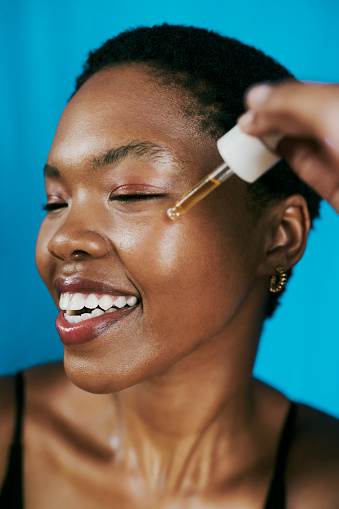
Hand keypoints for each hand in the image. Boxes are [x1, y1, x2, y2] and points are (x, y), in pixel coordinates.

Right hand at [238, 81, 338, 212]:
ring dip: (275, 137)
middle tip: (245, 122)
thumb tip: (256, 97)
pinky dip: (287, 157)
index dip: (279, 95)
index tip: (252, 102)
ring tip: (251, 134)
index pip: (309, 92)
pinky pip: (307, 168)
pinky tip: (271, 149)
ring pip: (303, 142)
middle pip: (303, 116)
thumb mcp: (329, 111)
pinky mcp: (337, 187)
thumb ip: (291, 102)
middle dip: (273, 116)